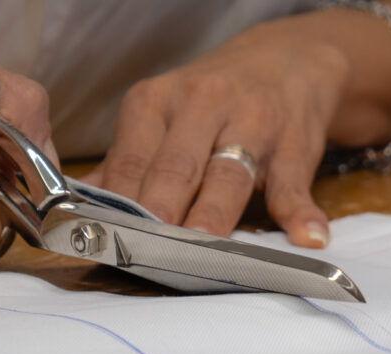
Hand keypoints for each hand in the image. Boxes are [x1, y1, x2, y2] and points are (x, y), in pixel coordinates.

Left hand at [83, 1, 390, 248]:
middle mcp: (201, 104)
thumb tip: (84, 209)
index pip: (131, 162)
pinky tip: (306, 236)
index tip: (110, 245)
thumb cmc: (210, 103)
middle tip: (149, 255)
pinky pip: (293, 181)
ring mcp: (252, 121)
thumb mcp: (161, 116)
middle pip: (176, 168)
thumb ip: (127, 162)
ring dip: (216, 215)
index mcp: (156, 102)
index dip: (120, 208)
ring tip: (206, 250)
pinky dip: (300, 211)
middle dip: (161, 214)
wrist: (284, 62)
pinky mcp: (294, 143)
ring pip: (228, 175)